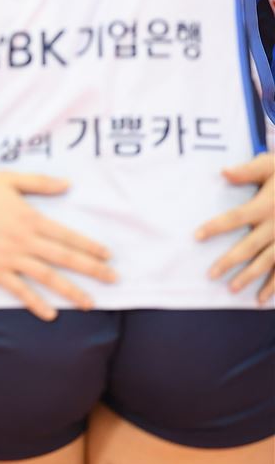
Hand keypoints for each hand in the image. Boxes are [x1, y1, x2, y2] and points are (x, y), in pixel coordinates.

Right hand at [0, 172, 115, 320]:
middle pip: (65, 258)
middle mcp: (24, 240)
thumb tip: (68, 184)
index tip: (108, 256)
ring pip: (47, 277)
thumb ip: (40, 182)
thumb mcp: (9, 179)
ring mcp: (9, 257)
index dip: (90, 246)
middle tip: (114, 279)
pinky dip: (35, 302)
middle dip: (92, 269)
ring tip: (90, 302)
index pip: (68, 235)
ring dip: (71, 290)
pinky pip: (18, 290)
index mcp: (30, 217)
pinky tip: (50, 313)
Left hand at [195, 153, 273, 302]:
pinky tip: (263, 298)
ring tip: (232, 289)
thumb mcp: (271, 165)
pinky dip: (274, 286)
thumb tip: (224, 172)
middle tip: (211, 275)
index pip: (235, 218)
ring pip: (267, 263)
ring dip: (250, 277)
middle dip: (229, 262)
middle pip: (249, 247)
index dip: (216, 227)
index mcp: (266, 205)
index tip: (197, 236)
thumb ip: (249, 170)